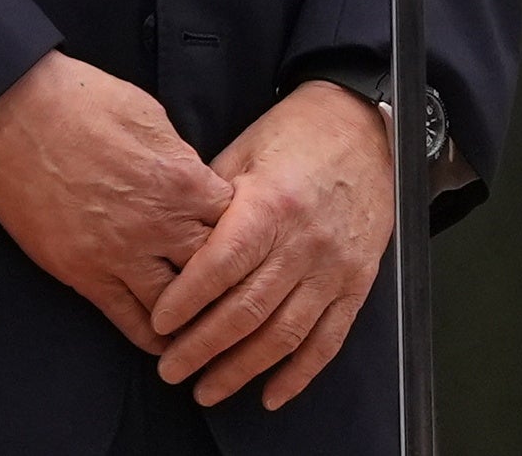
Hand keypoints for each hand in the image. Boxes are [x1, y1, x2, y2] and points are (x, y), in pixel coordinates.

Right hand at [0, 51, 233, 350]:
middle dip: (225, 283)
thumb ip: (180, 157)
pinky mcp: (84, 273)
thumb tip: (194, 179)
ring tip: (203, 332)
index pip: (236, 224)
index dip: (240, 235)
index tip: (238, 243)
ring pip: (177, 306)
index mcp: (184, 180)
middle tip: (232, 298)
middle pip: (215, 272)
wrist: (14, 111)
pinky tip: (163, 343)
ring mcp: (121, 253)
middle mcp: (160, 224)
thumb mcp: (150, 114)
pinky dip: (151, 337)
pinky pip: (128, 319)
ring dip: (192, 319)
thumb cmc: (81, 100)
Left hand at [149, 79, 392, 411]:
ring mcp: (334, 267)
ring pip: (284, 334)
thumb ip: (211, 201)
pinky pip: (328, 340)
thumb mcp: (243, 152)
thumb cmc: (294, 135)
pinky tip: (270, 394)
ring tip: (208, 389)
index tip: (158, 325)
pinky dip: (299, 374)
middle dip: (203, 347)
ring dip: (243, 370)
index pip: (221, 266)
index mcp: (271, 205)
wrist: (362, 128)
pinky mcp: (356, 282)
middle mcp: (304, 242)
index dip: (186, 301)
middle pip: (248, 310)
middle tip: (170, 369)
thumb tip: (171, 243)